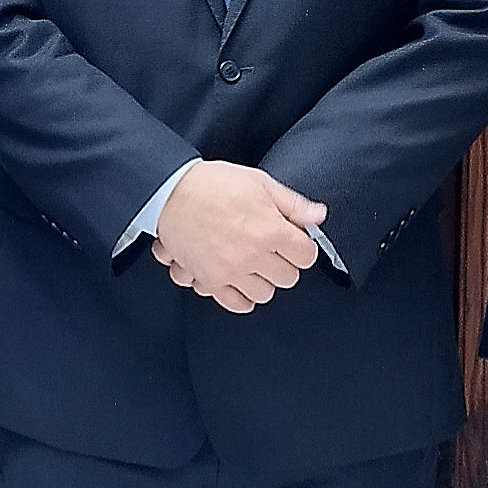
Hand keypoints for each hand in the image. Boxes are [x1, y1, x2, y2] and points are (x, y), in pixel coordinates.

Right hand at [151, 161, 328, 310]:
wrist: (169, 192)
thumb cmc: (211, 184)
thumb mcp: (260, 183)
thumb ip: (293, 204)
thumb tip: (318, 216)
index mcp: (271, 230)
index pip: (307, 256)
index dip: (301, 246)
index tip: (293, 241)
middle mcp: (253, 255)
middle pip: (288, 278)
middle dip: (284, 263)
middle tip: (271, 249)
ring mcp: (231, 271)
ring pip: (265, 294)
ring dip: (262, 281)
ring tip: (253, 264)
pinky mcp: (210, 280)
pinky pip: (236, 304)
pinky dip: (241, 296)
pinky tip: (238, 280)